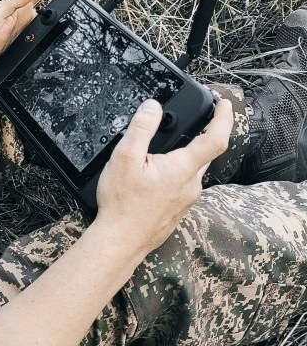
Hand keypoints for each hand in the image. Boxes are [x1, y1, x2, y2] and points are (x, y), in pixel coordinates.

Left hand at [0, 0, 73, 82]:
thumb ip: (14, 2)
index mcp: (18, 6)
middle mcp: (25, 17)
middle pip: (50, 4)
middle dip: (65, 1)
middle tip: (79, 3)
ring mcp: (28, 33)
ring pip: (51, 24)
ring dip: (62, 22)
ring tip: (76, 21)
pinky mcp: (29, 47)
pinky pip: (46, 41)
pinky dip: (55, 39)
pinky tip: (62, 43)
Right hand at [95, 98, 233, 256]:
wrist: (121, 242)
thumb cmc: (122, 204)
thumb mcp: (125, 158)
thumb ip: (141, 129)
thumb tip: (153, 106)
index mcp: (183, 168)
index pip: (216, 138)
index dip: (224, 117)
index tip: (224, 103)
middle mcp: (191, 184)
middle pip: (204, 153)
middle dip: (200, 135)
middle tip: (189, 120)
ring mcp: (186, 200)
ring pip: (191, 170)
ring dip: (182, 156)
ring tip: (159, 151)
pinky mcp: (178, 210)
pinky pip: (181, 185)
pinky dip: (173, 173)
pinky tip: (152, 177)